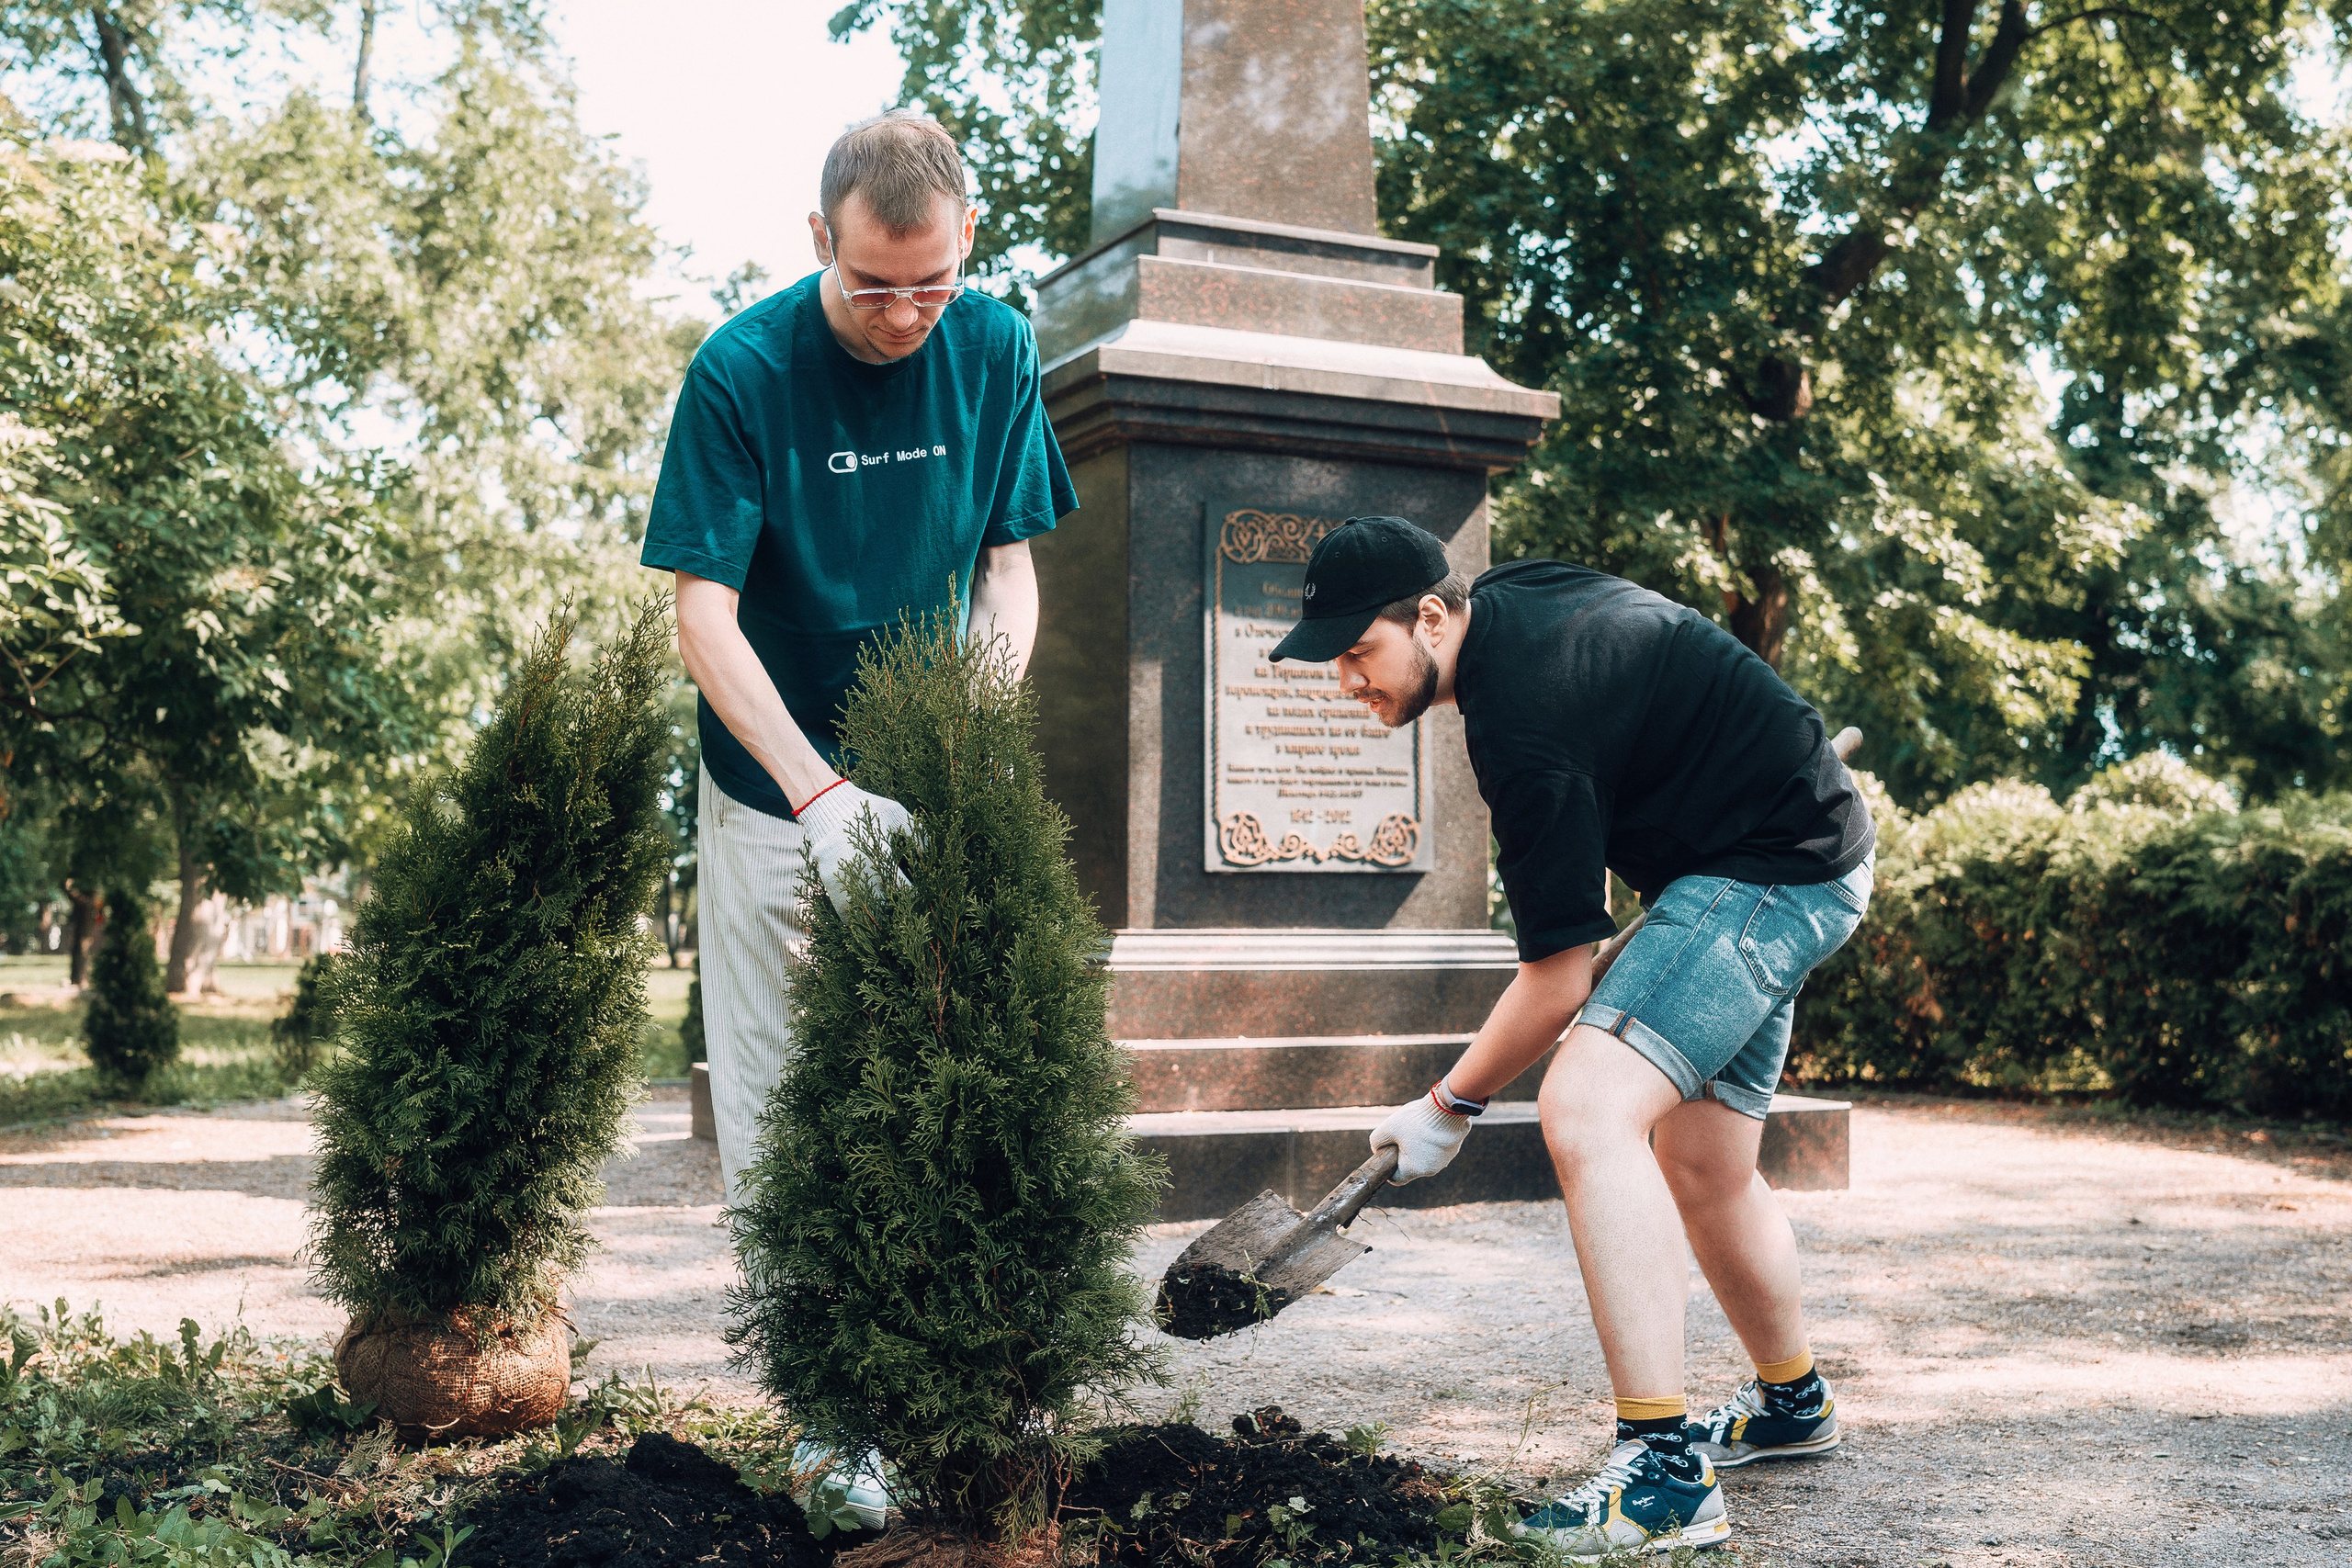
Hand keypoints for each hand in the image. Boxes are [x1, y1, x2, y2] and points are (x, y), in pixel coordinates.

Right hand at [794, 780, 915, 916]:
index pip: (902, 888)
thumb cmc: (868, 807)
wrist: (827, 802)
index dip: (913, 898)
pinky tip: (862, 921)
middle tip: (903, 918)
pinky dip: (851, 917)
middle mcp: (860, 868)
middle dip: (893, 914)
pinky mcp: (827, 878)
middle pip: (881, 906)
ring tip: (884, 927)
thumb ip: (916, 832)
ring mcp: (841, 874)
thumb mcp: (897, 813)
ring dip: (872, 920)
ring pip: (858, 912)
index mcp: (881, 853)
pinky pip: (840, 907)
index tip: (920, 901)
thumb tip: (928, 854)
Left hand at [1370, 1092, 1472, 1184]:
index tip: (1389, 1153)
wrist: (1447, 1109)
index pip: (1396, 1178)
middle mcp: (1430, 1170)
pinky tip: (1430, 1127)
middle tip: (1403, 1135)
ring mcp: (1444, 1161)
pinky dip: (1431, 1141)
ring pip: (1425, 1157)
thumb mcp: (1388, 1128)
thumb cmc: (1416, 1121)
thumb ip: (1377, 1141)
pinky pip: (1437, 1150)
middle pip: (1411, 1166)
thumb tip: (1377, 1148)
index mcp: (1413, 1169)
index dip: (1389, 1167)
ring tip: (1417, 1128)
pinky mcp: (1452, 1150)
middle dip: (1404, 1153)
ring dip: (1419, 1147)